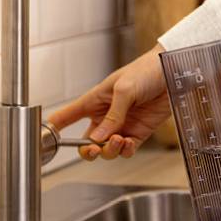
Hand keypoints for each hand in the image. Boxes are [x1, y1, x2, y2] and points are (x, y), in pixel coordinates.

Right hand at [48, 51, 168, 159]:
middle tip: (94, 148)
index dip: (54, 130)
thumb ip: (112, 116)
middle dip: (87, 150)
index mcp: (94, 101)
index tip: (45, 142)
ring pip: (106, 149)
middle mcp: (105, 116)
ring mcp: (122, 125)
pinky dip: (125, 151)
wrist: (175, 71)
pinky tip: (128, 143)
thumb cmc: (146, 70)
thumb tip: (99, 138)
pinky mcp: (139, 132)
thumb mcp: (124, 89)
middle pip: (86, 142)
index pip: (67, 117)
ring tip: (118, 140)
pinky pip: (126, 150)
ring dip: (110, 150)